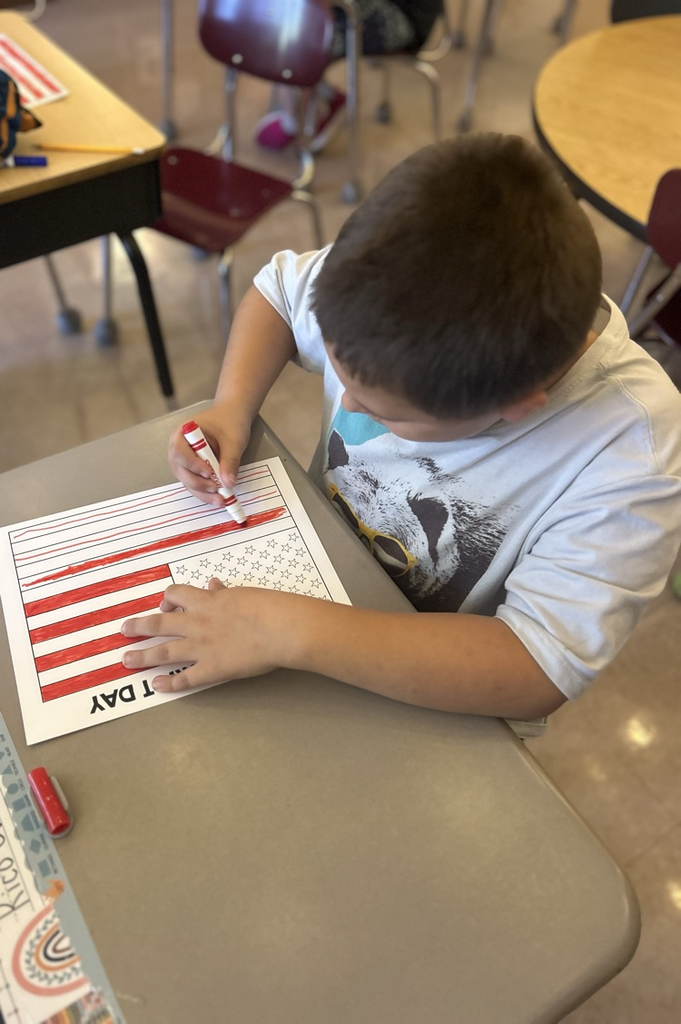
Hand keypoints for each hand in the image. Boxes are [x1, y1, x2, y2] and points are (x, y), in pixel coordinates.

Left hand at [120, 579, 299, 691]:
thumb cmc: (268, 607)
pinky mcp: (212, 669)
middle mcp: (197, 623)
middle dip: (138, 627)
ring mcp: (202, 647)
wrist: (281, 628)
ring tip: (126, 660)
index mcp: (207, 602)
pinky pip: (185, 678)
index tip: (165, 606)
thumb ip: (224, 593)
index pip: (176, 595)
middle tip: (124, 630)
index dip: (167, 600)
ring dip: (142, 656)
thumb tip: (214, 585)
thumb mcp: (243, 594)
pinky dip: (170, 683)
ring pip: (163, 652)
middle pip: (158, 624)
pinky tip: (157, 685)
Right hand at [168, 405, 250, 506]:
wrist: (232, 417)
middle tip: (216, 489)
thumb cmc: (229, 423)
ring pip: (187, 481)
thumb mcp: (233, 440)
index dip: (192, 464)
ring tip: (220, 499)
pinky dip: (205, 493)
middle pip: (181, 470)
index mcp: (183, 433)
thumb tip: (228, 483)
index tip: (209, 473)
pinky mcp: (192, 471)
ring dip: (202, 493)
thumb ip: (230, 460)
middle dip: (198, 483)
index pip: (180, 451)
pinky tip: (218, 499)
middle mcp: (178, 448)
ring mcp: (183, 461)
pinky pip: (195, 484)